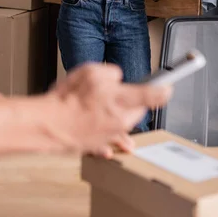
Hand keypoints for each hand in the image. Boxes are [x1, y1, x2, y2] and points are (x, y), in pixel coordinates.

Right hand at [49, 63, 171, 158]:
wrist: (49, 125)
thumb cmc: (66, 98)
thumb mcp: (89, 71)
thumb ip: (110, 73)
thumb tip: (117, 78)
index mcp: (120, 99)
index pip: (151, 95)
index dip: (163, 90)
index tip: (168, 89)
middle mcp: (120, 120)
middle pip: (138, 111)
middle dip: (131, 102)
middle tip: (112, 94)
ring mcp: (111, 135)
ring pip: (124, 125)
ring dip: (118, 117)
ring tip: (100, 109)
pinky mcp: (99, 145)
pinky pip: (109, 138)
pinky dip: (106, 133)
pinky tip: (95, 125)